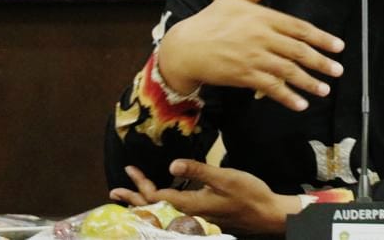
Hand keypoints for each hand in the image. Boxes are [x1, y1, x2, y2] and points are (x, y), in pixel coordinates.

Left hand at [110, 161, 301, 234]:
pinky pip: (175, 212)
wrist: (269, 214)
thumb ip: (198, 171)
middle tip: (115, 192)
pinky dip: (163, 204)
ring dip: (147, 203)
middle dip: (135, 199)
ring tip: (133, 197)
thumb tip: (171, 166)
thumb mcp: (225, 178)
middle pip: (155, 209)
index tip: (129, 170)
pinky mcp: (204, 216)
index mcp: (191, 205)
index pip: (157, 196)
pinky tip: (165, 199)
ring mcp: (197, 217)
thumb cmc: (249, 194)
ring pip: (164, 212)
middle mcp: (190, 214)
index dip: (141, 184)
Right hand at [158, 0, 344, 110]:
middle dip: (321, 62)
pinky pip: (271, 88)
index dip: (321, 38)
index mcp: (263, 17)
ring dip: (309, 82)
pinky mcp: (244, 76)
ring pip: (288, 71)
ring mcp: (254, 58)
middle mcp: (262, 37)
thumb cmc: (212, 19)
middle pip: (298, 51)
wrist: (186, 46)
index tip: (338, 46)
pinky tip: (300, 104)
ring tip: (325, 90)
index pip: (299, 28)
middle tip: (338, 70)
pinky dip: (287, 97)